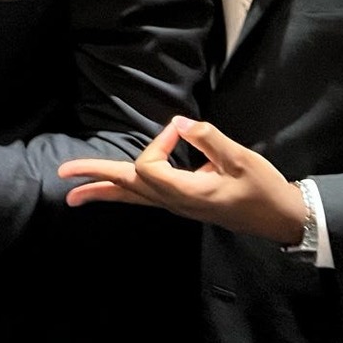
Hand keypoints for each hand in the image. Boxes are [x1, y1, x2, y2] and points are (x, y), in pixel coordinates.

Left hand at [57, 116, 308, 243]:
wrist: (281, 219)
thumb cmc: (263, 190)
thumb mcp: (242, 160)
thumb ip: (209, 138)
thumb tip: (178, 123)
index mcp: (187, 194)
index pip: (149, 168)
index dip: (157, 144)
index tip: (178, 130)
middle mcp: (175, 203)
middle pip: (127, 189)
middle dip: (94, 179)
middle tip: (62, 175)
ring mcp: (177, 206)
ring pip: (133, 197)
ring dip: (103, 190)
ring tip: (73, 192)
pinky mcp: (182, 203)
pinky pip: (145, 197)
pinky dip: (124, 190)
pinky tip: (113, 189)